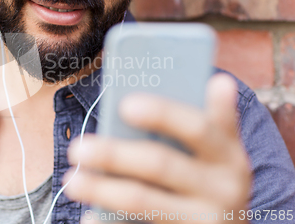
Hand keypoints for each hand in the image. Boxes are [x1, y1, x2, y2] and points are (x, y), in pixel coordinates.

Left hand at [63, 74, 250, 223]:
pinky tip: (89, 218)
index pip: (197, 127)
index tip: (125, 104)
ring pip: (143, 201)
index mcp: (228, 153)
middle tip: (78, 148)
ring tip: (72, 180)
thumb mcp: (213, 153)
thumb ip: (195, 126)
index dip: (163, 114)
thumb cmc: (207, 179)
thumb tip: (177, 90)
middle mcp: (225, 187)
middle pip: (160, 164)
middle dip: (114, 154)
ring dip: (102, 190)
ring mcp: (208, 220)